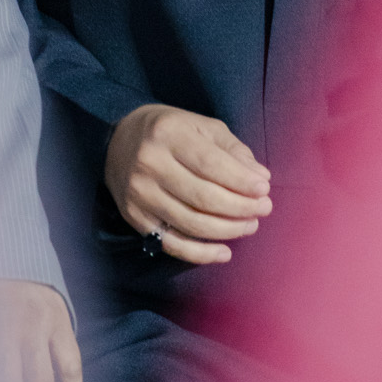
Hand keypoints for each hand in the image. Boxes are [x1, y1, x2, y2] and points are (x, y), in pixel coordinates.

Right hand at [105, 103, 271, 265]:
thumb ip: (232, 149)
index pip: (211, 164)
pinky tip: (224, 253)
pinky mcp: (135, 218)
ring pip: (190, 223)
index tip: (264, 189)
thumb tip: (260, 177)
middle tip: (264, 209)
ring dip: (227, 230)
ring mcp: (140, 195)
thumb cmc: (171, 132)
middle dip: (240, 207)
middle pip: (203, 197)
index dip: (241, 181)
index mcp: (168, 135)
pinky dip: (200, 254)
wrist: (117, 142)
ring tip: (250, 225)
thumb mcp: (202, 127)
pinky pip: (171, 243)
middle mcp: (150, 165)